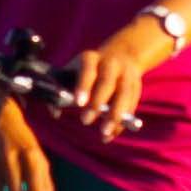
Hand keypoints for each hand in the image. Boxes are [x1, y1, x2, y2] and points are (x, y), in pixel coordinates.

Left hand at [71, 13, 176, 137]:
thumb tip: (54, 112)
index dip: (83, 86)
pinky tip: (110, 135)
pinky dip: (122, 122)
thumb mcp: (73, 71)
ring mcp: (126, 74)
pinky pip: (132, 105)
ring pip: (124, 95)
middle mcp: (111, 64)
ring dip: (115, 115)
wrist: (121, 55)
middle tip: (85, 121)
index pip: (87, 70)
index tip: (78, 103)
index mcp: (91, 58)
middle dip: (97, 103)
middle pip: (107, 83)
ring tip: (104, 133)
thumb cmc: (87, 70)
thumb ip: (62, 88)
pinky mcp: (137, 87)